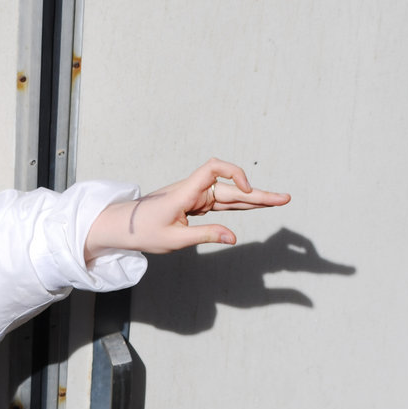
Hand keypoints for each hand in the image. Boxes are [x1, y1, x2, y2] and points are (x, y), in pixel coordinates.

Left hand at [84, 158, 290, 258]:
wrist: (123, 227)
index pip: (213, 169)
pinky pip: (221, 203)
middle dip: (257, 194)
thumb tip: (234, 238)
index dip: (234, 173)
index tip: (245, 190)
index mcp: (185, 192)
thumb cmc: (143, 231)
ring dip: (252, 200)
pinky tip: (255, 206)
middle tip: (284, 199)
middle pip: (230, 187)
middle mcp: (192, 190)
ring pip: (229, 196)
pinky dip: (238, 206)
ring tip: (278, 202)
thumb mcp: (175, 240)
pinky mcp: (194, 204)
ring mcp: (194, 196)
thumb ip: (205, 236)